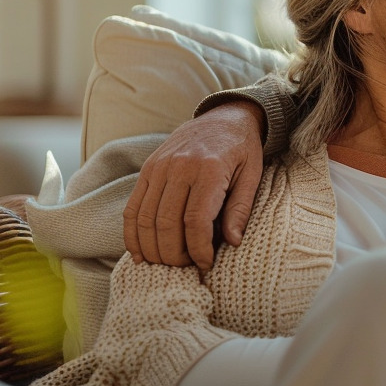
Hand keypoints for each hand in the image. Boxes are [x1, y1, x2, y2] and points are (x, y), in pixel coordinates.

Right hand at [123, 102, 267, 269]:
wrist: (224, 116)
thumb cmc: (242, 150)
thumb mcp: (253, 175)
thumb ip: (240, 208)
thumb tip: (233, 242)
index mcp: (209, 169)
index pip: (195, 221)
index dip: (198, 250)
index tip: (205, 265)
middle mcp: (179, 167)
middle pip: (166, 224)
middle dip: (174, 255)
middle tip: (186, 268)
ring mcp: (158, 167)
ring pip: (144, 219)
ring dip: (152, 249)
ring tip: (167, 265)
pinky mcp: (147, 170)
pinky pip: (132, 208)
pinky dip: (132, 235)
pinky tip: (142, 253)